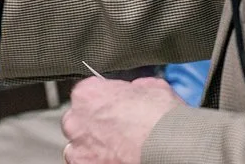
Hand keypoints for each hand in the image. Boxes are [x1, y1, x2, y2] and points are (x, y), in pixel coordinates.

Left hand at [61, 77, 185, 163]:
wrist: (168, 146)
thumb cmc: (161, 117)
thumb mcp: (152, 86)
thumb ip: (134, 87)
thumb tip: (137, 89)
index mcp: (87, 93)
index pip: (88, 94)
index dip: (104, 102)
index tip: (115, 110)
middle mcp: (76, 119)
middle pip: (79, 120)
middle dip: (95, 125)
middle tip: (118, 131)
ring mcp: (78, 146)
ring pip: (79, 145)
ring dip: (93, 146)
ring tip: (117, 149)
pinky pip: (84, 162)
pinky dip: (96, 161)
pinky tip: (116, 159)